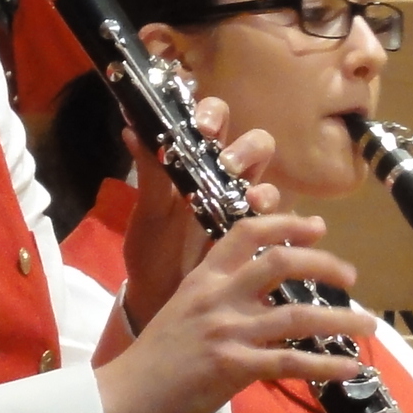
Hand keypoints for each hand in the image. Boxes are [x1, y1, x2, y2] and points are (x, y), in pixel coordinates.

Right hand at [96, 212, 362, 412]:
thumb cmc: (154, 359)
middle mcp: (217, 296)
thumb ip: (217, 297)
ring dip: (340, 318)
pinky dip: (327, 365)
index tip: (317, 225)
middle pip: (279, 262)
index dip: (286, 223)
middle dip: (324, 263)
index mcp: (203, 278)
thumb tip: (258, 297)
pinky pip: (291, 362)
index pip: (246, 232)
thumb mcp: (182, 310)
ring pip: (297, 315)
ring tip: (368, 323)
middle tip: (350, 275)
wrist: (125, 397)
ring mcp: (227, 331)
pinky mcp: (234, 367)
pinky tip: (351, 368)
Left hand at [117, 98, 280, 332]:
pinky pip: (281, 223)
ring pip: (269, 181)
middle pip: (254, 144)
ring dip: (263, 186)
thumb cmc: (152, 249)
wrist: (160, 298)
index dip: (213, 114)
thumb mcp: (148, 213)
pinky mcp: (261, 239)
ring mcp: (246, 207)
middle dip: (246, 148)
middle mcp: (227, 178)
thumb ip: (149, 174)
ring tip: (248, 201)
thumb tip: (132, 130)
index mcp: (195, 162)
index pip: (212, 121)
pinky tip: (265, 232)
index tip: (203, 127)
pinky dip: (279, 223)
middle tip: (228, 164)